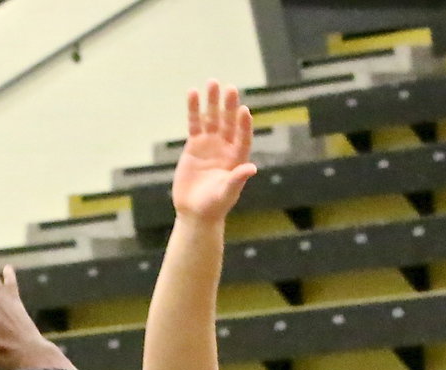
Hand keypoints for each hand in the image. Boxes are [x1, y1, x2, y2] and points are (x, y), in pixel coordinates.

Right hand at [172, 81, 256, 222]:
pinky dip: (194, 110)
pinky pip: (195, 123)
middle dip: (229, 106)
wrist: (194, 211)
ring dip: (212, 101)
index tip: (243, 111)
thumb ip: (237, 179)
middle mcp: (226, 146)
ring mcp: (210, 143)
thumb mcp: (227, 193)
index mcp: (237, 157)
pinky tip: (193, 93)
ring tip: (211, 83)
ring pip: (212, 118)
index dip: (244, 125)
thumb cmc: (214, 206)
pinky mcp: (194, 145)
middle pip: (229, 122)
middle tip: (229, 88)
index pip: (243, 136)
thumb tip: (252, 168)